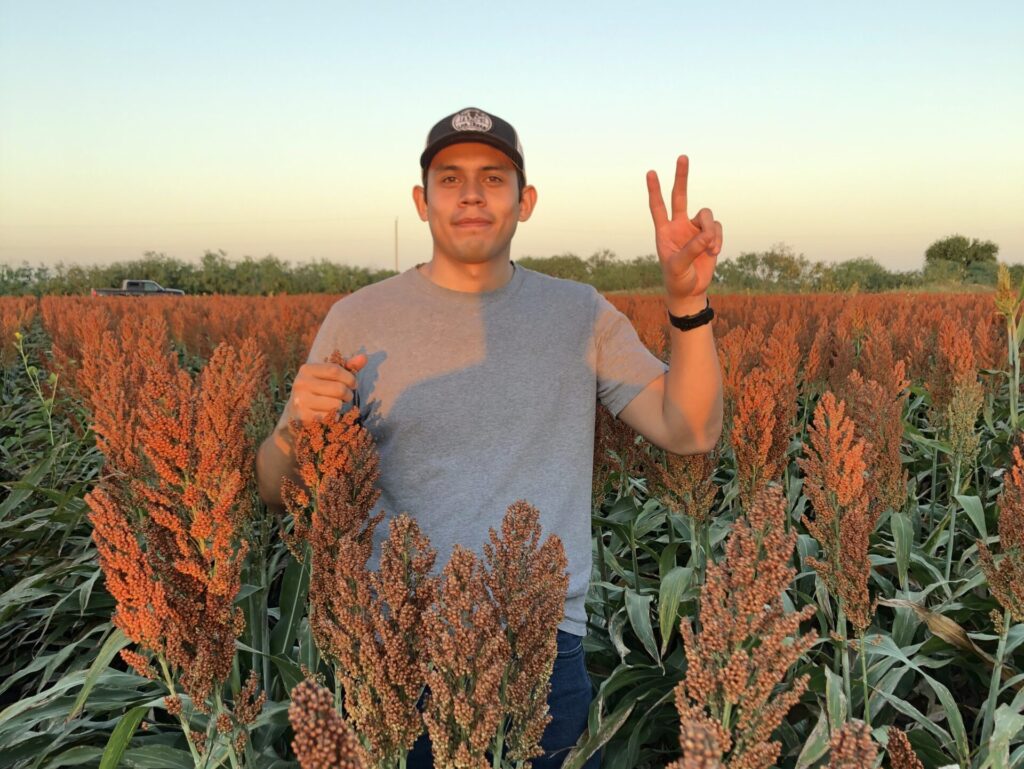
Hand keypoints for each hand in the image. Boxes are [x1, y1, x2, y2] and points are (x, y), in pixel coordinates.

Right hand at [279, 353, 367, 429]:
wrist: (295, 412)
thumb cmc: (318, 390)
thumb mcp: (329, 376)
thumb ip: (347, 367)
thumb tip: (364, 357)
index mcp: (307, 369)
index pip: (335, 370)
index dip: (350, 378)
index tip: (354, 384)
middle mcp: (301, 383)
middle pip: (338, 389)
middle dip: (348, 394)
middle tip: (346, 397)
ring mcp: (300, 401)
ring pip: (336, 404)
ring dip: (341, 406)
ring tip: (335, 405)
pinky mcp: (303, 417)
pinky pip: (330, 417)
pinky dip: (334, 417)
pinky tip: (328, 415)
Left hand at [646, 155, 721, 302]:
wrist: (690, 291)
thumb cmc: (677, 279)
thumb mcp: (678, 266)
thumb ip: (691, 249)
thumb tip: (706, 234)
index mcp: (664, 231)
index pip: (657, 207)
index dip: (654, 190)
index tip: (650, 172)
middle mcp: (679, 226)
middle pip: (680, 196)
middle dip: (681, 177)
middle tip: (682, 156)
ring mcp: (694, 229)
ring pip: (706, 215)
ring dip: (710, 231)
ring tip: (710, 248)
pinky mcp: (709, 236)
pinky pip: (717, 228)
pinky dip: (718, 239)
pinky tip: (714, 252)